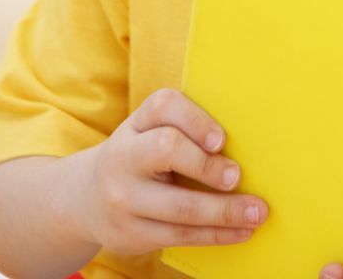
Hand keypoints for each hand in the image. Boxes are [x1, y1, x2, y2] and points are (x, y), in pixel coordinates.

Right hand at [70, 87, 268, 254]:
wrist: (84, 198)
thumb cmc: (140, 153)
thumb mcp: (150, 129)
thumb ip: (187, 125)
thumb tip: (244, 141)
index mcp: (136, 124)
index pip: (164, 107)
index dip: (195, 120)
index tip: (221, 139)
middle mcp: (124, 157)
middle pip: (166, 150)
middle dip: (206, 165)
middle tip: (237, 177)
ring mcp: (124, 200)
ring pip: (179, 207)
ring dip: (224, 212)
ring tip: (257, 213)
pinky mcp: (132, 235)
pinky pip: (180, 236)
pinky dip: (216, 235)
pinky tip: (241, 231)